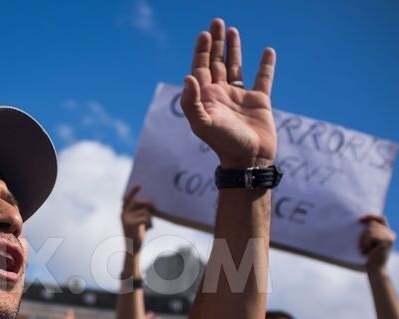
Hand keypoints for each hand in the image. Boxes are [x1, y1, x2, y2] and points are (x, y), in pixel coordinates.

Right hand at [122, 185, 153, 250]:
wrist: (133, 247)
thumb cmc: (137, 233)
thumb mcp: (138, 220)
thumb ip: (140, 211)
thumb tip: (150, 203)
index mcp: (124, 212)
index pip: (127, 198)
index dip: (133, 191)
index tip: (140, 185)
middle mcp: (123, 213)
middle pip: (138, 201)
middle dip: (148, 203)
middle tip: (155, 208)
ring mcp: (126, 218)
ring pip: (144, 210)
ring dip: (149, 217)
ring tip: (148, 225)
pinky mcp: (130, 224)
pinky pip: (145, 217)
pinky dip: (149, 222)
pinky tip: (148, 228)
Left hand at [180, 19, 276, 168]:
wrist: (248, 159)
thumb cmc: (223, 143)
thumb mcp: (202, 123)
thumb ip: (191, 101)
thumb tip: (187, 76)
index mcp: (206, 98)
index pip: (201, 68)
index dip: (202, 51)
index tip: (205, 34)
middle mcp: (221, 95)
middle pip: (216, 63)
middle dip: (216, 43)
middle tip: (216, 22)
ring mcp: (240, 97)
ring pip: (235, 67)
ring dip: (233, 49)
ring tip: (231, 30)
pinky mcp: (259, 101)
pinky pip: (263, 78)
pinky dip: (266, 65)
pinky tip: (267, 51)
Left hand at [359, 215, 395, 272]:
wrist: (375, 269)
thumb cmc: (369, 256)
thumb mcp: (369, 242)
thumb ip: (369, 232)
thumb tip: (360, 220)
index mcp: (387, 232)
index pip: (380, 218)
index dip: (370, 216)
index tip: (359, 220)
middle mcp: (390, 233)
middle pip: (372, 224)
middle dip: (362, 235)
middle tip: (361, 247)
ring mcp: (390, 236)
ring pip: (370, 230)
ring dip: (363, 240)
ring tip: (363, 249)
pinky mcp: (388, 241)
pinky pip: (371, 236)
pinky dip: (365, 242)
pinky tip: (366, 250)